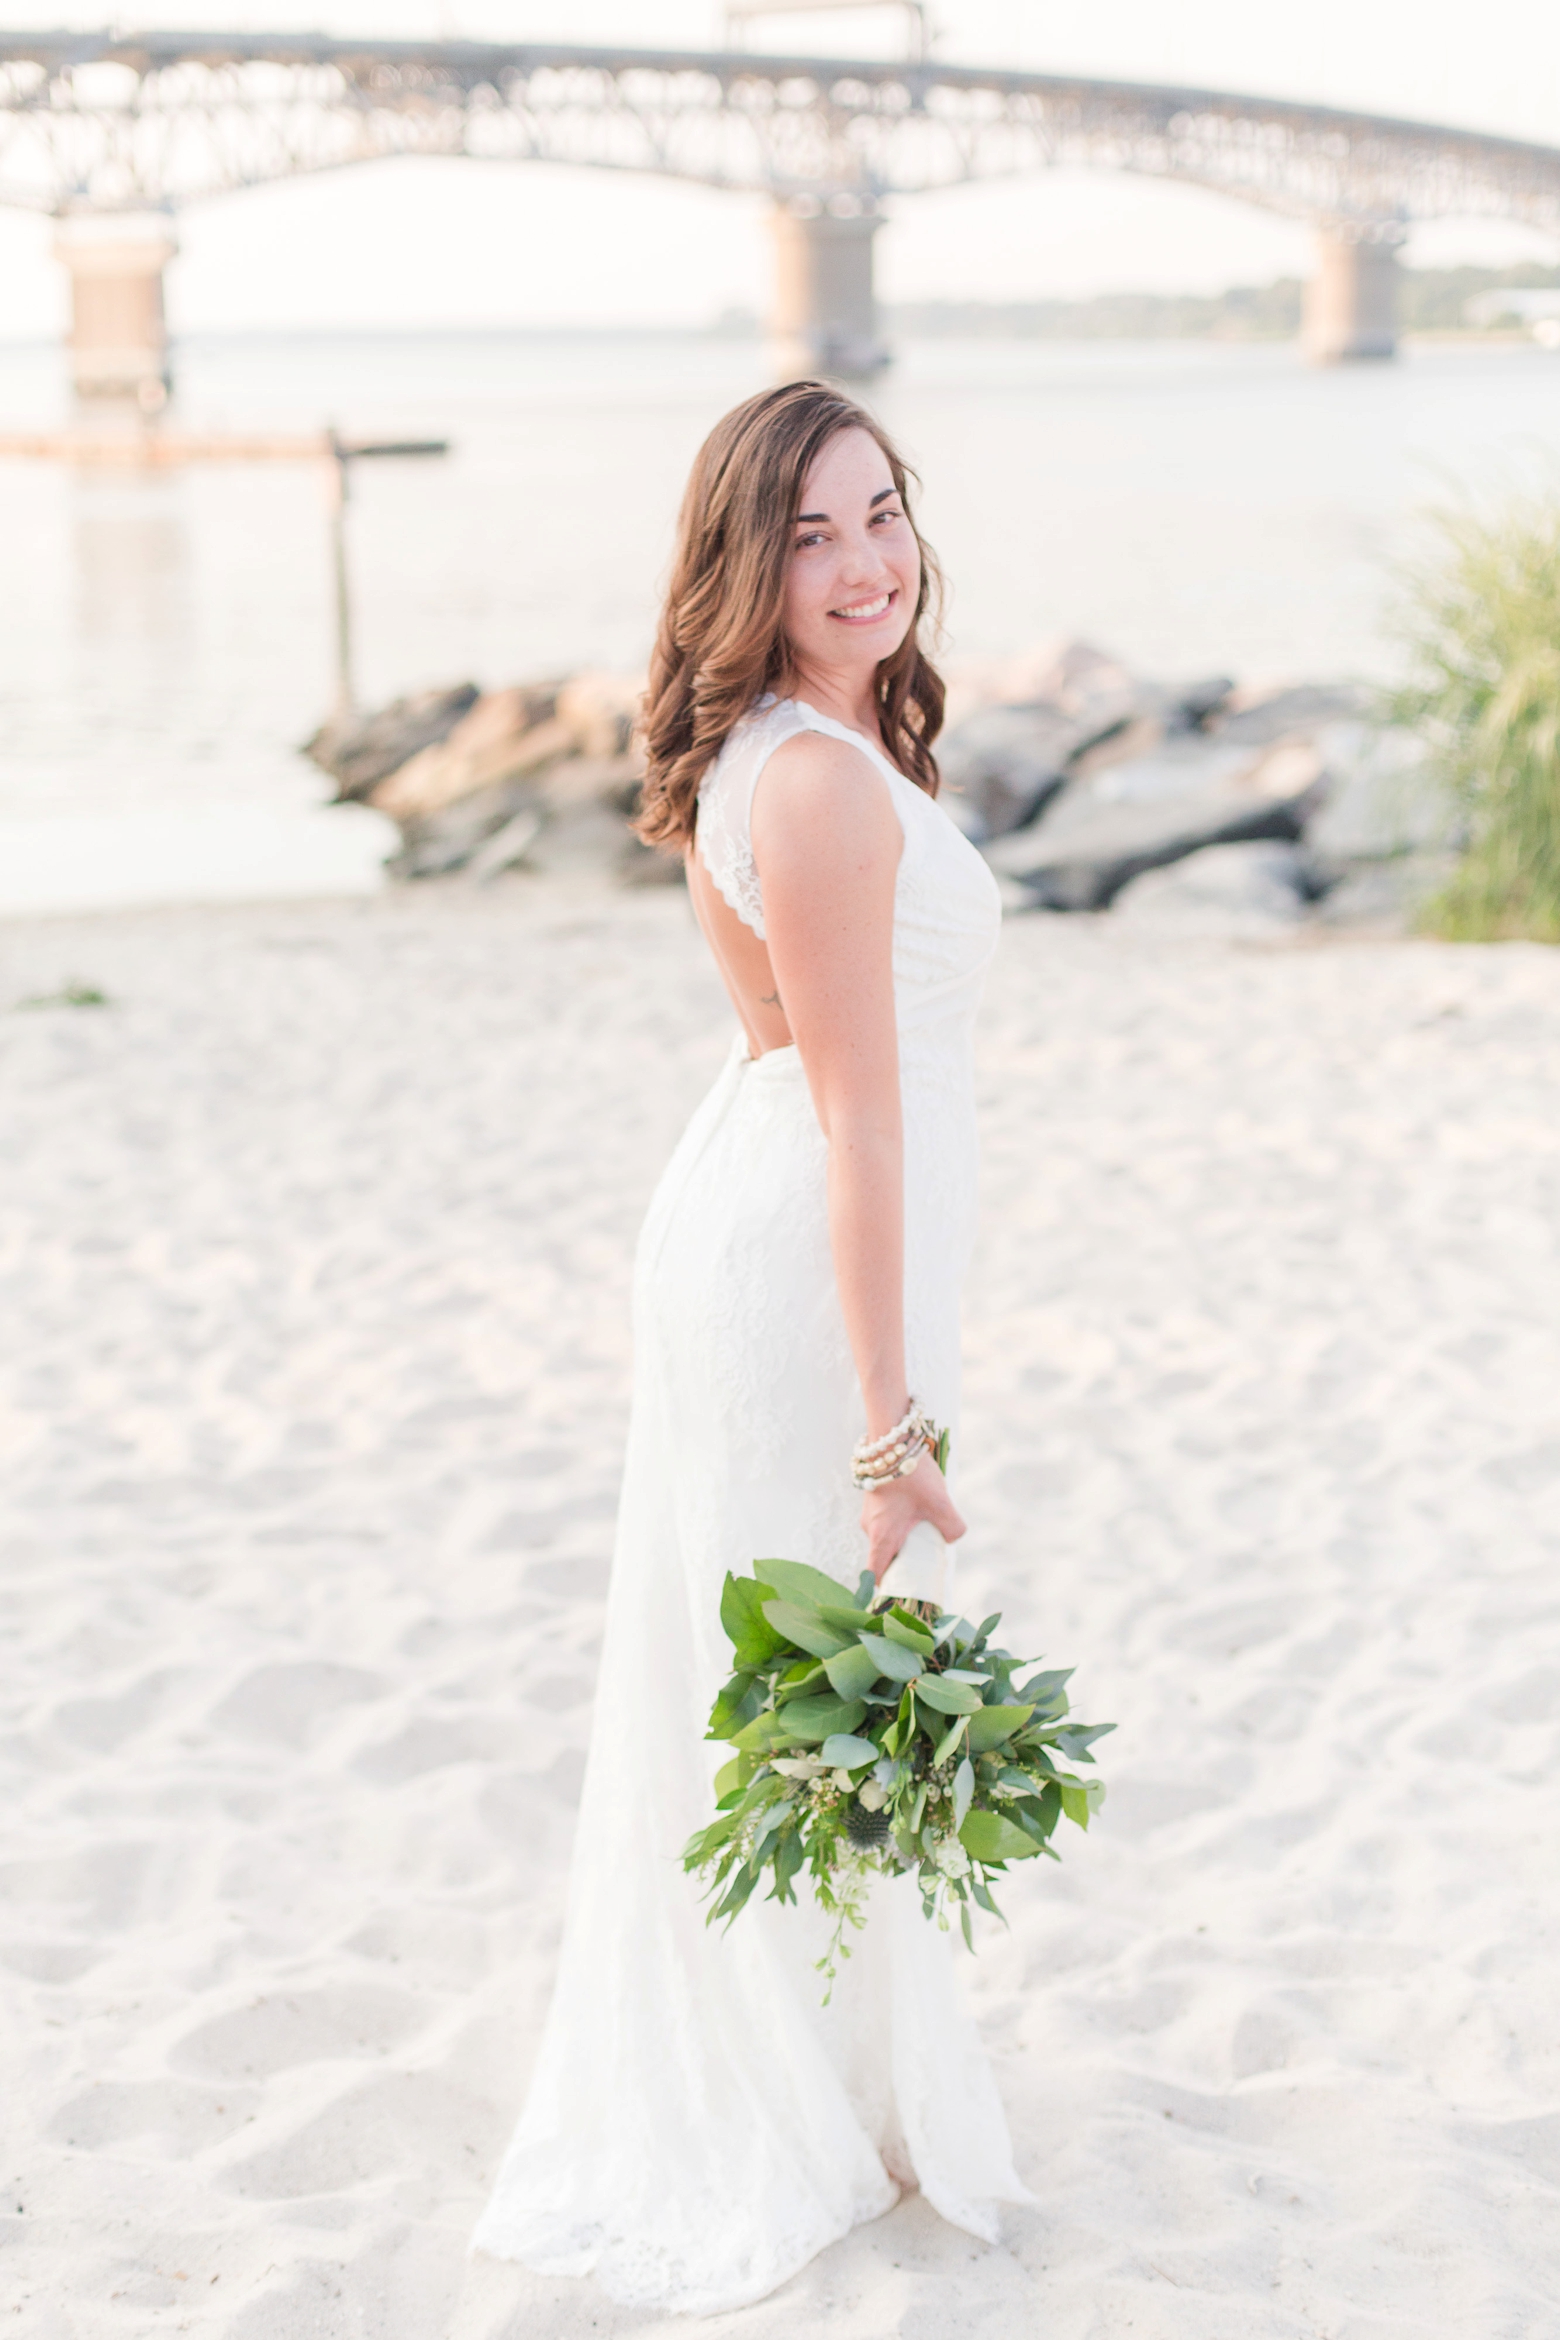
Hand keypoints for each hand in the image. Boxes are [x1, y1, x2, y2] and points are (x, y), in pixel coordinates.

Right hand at [860, 1448, 965, 1585]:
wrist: (892, 1440)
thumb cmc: (912, 1475)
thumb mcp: (941, 1504)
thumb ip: (952, 1528)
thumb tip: (951, 1538)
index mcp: (882, 1537)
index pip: (875, 1575)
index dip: (886, 1589)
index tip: (899, 1594)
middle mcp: (871, 1529)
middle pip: (885, 1557)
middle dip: (903, 1563)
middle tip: (925, 1561)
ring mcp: (871, 1514)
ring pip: (887, 1536)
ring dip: (905, 1539)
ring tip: (926, 1530)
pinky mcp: (875, 1500)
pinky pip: (887, 1521)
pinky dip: (901, 1523)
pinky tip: (919, 1509)